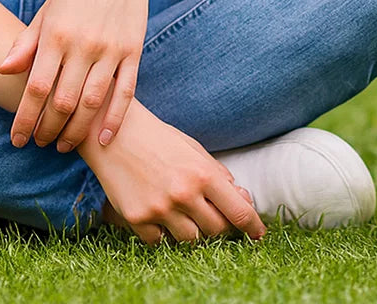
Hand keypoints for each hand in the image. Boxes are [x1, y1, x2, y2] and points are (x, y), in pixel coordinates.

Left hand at [0, 0, 152, 150]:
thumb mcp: (47, 11)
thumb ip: (26, 43)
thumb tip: (2, 70)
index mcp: (57, 34)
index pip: (36, 88)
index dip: (25, 119)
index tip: (18, 139)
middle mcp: (84, 44)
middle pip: (63, 101)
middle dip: (49, 130)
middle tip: (41, 143)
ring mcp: (112, 49)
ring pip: (93, 102)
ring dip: (77, 130)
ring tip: (65, 145)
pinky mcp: (134, 51)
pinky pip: (126, 92)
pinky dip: (115, 119)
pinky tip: (105, 138)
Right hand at [81, 97, 265, 243]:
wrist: (116, 135)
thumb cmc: (161, 140)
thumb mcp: (196, 151)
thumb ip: (219, 176)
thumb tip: (242, 199)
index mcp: (204, 174)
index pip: (238, 210)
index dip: (252, 226)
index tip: (259, 234)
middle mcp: (184, 194)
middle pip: (216, 230)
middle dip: (220, 224)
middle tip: (212, 213)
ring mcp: (159, 209)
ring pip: (190, 240)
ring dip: (193, 230)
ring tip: (184, 210)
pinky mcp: (137, 219)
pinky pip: (159, 241)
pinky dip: (163, 233)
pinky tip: (159, 213)